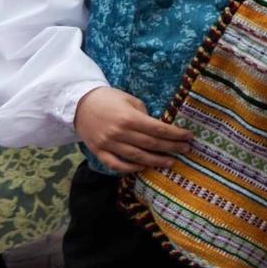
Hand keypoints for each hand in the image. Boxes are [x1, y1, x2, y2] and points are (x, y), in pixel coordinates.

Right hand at [74, 87, 192, 172]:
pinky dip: (129, 168)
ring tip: (171, 162)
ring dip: (156, 161)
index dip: (175, 134)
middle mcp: (120, 133)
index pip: (158, 129)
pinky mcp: (98, 152)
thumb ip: (144, 114)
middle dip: (171, 148)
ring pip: (136, 157)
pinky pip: (115, 165)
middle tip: (186, 150)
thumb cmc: (108, 99)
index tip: (189, 137)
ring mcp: (108, 144)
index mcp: (129, 118)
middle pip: (151, 144)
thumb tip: (158, 127)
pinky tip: (143, 167)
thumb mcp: (129, 100)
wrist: (78, 103)